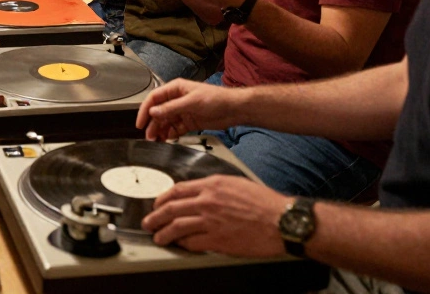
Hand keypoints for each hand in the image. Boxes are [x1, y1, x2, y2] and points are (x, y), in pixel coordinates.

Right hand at [136, 79, 242, 140]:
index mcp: (175, 89)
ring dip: (160, 130)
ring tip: (157, 140)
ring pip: (166, 122)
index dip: (145, 110)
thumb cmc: (216, 99)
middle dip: (153, 124)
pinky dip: (170, 134)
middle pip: (158, 112)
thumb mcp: (191, 102)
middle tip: (149, 136)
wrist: (233, 109)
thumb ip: (171, 108)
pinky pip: (175, 129)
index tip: (140, 123)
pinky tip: (168, 139)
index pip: (154, 99)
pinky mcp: (189, 122)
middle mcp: (176, 100)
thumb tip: (154, 112)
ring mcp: (182, 111)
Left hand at [143, 175, 289, 257]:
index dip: (163, 198)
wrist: (281, 220)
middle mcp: (207, 202)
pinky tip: (179, 245)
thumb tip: (200, 194)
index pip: (177, 190)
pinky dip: (182, 244)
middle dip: (155, 216)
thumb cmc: (264, 203)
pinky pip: (192, 243)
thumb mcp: (236, 184)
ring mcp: (210, 221)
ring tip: (158, 237)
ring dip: (163, 233)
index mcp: (212, 185)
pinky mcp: (217, 240)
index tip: (157, 204)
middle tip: (148, 221)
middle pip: (171, 209)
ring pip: (177, 227)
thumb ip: (215, 188)